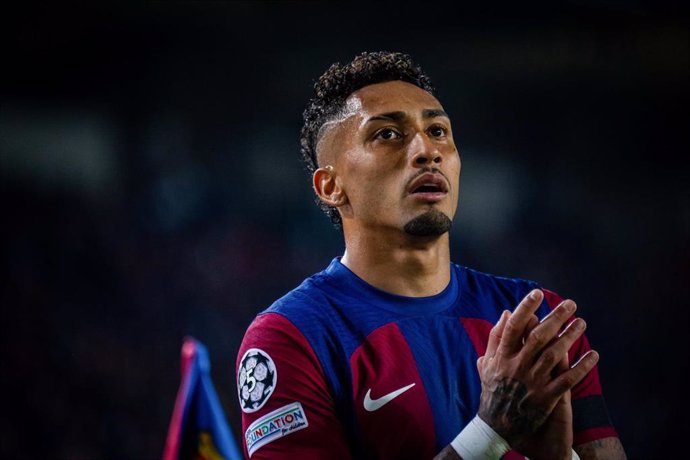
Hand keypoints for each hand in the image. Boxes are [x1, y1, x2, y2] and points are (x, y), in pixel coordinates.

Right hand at [476, 289, 598, 449]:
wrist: (496, 426)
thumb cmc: (492, 390)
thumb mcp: (487, 362)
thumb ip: (495, 337)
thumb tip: (507, 313)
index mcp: (502, 356)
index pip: (514, 327)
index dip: (526, 308)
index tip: (537, 294)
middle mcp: (517, 366)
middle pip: (538, 336)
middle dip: (555, 318)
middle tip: (570, 304)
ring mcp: (533, 382)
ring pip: (554, 355)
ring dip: (569, 337)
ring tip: (582, 323)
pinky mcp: (546, 398)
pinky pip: (567, 380)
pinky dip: (581, 367)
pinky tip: (594, 355)